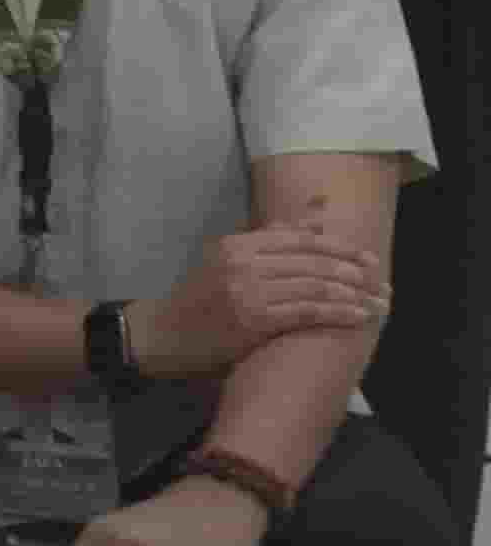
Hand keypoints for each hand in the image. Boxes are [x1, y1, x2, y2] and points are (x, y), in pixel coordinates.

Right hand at [144, 221, 388, 374]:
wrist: (166, 333)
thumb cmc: (203, 297)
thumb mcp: (229, 259)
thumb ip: (273, 238)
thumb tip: (317, 212)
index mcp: (237, 244)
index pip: (300, 239)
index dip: (339, 247)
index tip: (368, 257)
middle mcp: (242, 263)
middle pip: (312, 261)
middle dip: (353, 271)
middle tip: (380, 280)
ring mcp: (246, 291)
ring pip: (314, 286)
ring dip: (353, 294)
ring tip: (377, 301)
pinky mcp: (252, 320)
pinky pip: (307, 312)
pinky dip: (338, 313)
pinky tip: (358, 316)